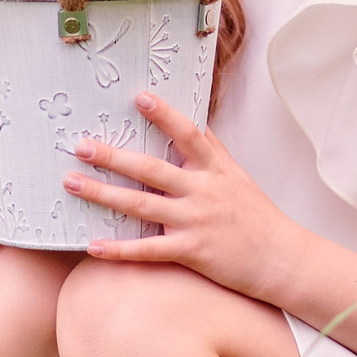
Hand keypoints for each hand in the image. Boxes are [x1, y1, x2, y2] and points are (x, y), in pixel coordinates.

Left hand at [62, 89, 303, 298]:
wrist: (283, 259)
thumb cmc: (258, 217)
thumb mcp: (239, 177)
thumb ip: (213, 152)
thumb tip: (196, 123)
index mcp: (215, 170)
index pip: (188, 135)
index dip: (164, 115)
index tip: (139, 97)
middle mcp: (204, 191)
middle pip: (152, 170)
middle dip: (113, 156)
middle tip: (80, 145)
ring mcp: (197, 222)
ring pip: (142, 206)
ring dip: (103, 194)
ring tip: (72, 182)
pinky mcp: (192, 252)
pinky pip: (149, 250)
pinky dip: (120, 249)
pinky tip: (93, 246)